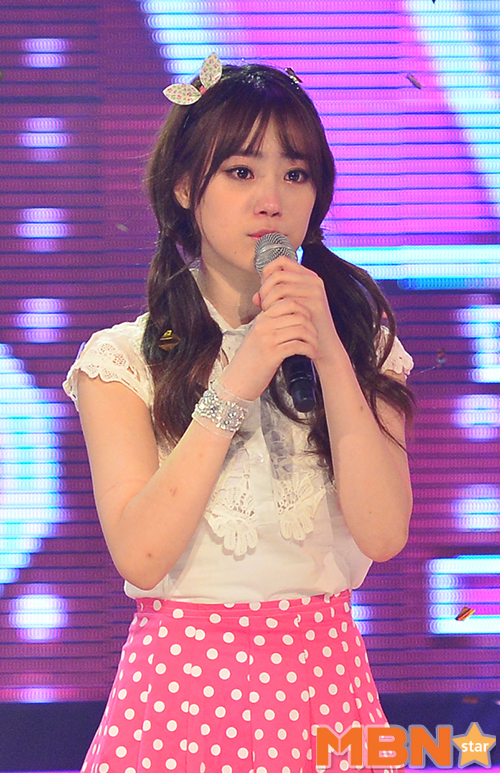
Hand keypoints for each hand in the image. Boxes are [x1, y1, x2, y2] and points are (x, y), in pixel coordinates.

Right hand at [220, 262, 320, 400]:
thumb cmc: (248, 362)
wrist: (236, 382)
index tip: (309, 323)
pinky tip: (311, 355)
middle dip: (312, 325)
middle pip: (298, 314)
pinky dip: (309, 349)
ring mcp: (267, 340)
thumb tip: (292, 316)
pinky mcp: (272, 355)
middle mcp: (263, 326)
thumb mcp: (256, 337)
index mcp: (261, 319)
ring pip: (301, 329)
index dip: (304, 310)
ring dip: (313, 339)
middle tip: (315, 336)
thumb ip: (270, 325)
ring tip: (314, 347)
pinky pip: (298, 345)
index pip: (288, 302)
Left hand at [255, 256, 339, 368]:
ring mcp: (315, 291)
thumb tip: (255, 296)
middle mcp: (313, 280)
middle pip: (278, 274)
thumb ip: (272, 299)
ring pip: (279, 287)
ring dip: (268, 300)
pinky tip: (275, 317)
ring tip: (268, 312)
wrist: (323, 344)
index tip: (264, 289)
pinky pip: (286, 301)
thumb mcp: (287, 308)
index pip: (282, 261)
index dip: (267, 272)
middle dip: (264, 289)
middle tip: (264, 304)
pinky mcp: (314, 303)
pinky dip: (275, 308)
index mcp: (307, 276)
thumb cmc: (303, 326)